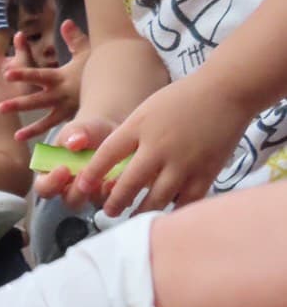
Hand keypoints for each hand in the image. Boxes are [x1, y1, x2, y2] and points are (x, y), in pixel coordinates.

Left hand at [0, 21, 89, 142]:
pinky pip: (56, 129)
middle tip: (0, 108)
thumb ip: (74, 38)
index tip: (7, 74)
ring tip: (17, 135)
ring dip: (31, 129)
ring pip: (46, 120)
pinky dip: (45, 136)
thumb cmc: (94, 68)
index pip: (39, 75)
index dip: (23, 75)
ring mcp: (65, 109)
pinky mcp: (70, 119)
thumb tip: (66, 22)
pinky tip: (35, 145)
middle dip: (19, 104)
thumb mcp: (86, 51)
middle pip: (37, 100)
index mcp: (60, 77)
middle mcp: (60, 94)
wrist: (113, 87)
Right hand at [33, 115, 119, 207]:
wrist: (109, 132)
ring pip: (93, 202)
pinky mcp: (110, 193)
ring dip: (100, 192)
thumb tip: (74, 142)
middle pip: (69, 200)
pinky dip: (120, 191)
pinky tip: (122, 178)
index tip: (63, 169)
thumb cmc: (86, 132)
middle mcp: (70, 188)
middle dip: (79, 190)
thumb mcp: (77, 128)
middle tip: (86, 173)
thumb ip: (72, 134)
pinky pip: (115, 199)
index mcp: (52, 175)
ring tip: (108, 177)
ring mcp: (91, 193)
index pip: (43, 187)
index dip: (51, 183)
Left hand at [78, 73, 252, 217]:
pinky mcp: (205, 173)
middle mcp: (157, 147)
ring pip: (155, 200)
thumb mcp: (146, 111)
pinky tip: (165, 213)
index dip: (92, 174)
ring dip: (141, 211)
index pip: (107, 155)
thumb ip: (130, 137)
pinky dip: (173, 210)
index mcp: (139, 127)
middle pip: (127, 184)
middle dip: (114, 202)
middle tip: (108, 210)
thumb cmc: (182, 99)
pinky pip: (184, 202)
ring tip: (133, 216)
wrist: (225, 90)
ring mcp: (182, 162)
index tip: (82, 187)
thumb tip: (113, 166)